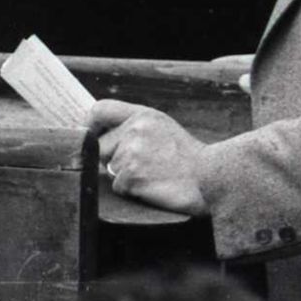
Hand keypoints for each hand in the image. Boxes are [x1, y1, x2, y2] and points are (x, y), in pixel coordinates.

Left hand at [89, 99, 209, 214]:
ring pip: (110, 169)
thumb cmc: (188, 158)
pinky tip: (154, 186)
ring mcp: (131, 153)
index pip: (100, 110)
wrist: (211, 178)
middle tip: (142, 166)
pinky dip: (132, 191)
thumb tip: (102, 139)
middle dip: (113, 160)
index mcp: (142, 115)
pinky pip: (118, 187)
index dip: (90, 124)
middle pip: (101, 147)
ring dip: (126, 177)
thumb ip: (135, 127)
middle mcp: (134, 130)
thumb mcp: (163, 129)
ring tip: (154, 176)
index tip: (90, 136)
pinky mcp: (131, 176)